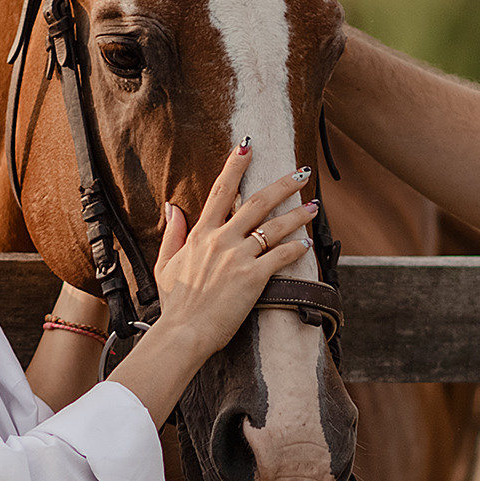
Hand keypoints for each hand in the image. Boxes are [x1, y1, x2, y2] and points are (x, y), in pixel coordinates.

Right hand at [151, 142, 315, 357]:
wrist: (184, 333)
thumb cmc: (175, 305)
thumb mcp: (164, 264)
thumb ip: (173, 233)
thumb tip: (173, 207)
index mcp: (200, 235)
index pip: (220, 191)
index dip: (234, 167)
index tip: (246, 147)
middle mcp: (221, 240)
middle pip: (256, 202)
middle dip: (281, 184)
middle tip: (300, 172)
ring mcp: (239, 257)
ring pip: (274, 226)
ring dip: (297, 214)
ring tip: (314, 205)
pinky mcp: (253, 277)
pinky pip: (281, 256)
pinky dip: (296, 247)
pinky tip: (307, 243)